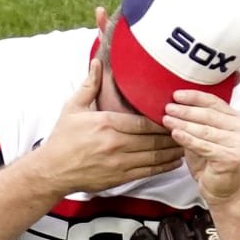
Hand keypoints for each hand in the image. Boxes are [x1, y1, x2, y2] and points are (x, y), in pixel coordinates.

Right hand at [39, 60, 183, 193]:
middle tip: (187, 128)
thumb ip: (90, 85)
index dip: (162, 121)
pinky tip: (175, 161)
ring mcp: (119, 163)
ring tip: (186, 143)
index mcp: (106, 123)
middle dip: (172, 135)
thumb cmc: (63, 138)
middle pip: (153, 140)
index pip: (143, 122)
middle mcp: (115, 144)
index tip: (174, 115)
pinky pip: (148, 172)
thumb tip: (97, 62)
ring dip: (172, 151)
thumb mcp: (73, 108)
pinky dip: (164, 167)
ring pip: (154, 157)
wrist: (52, 170)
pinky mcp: (120, 178)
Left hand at [162, 90, 239, 205]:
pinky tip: (175, 134)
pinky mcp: (231, 158)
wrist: (222, 190)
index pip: (214, 102)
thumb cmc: (211, 163)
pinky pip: (204, 146)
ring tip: (167, 120)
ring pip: (205, 130)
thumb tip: (175, 104)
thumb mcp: (204, 137)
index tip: (176, 95)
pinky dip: (188, 139)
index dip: (194, 97)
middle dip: (185, 111)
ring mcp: (239, 143)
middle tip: (167, 108)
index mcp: (237, 119)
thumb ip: (196, 121)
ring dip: (183, 124)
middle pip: (209, 115)